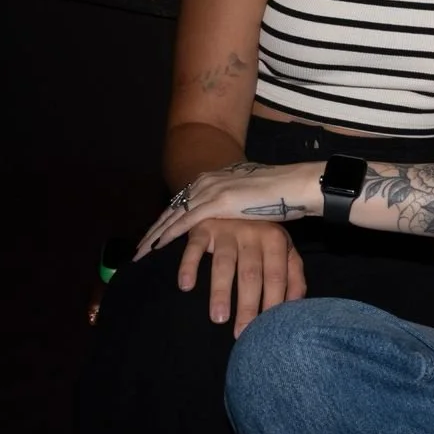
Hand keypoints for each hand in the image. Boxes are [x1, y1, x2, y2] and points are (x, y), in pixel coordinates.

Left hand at [136, 162, 314, 259]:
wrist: (295, 184)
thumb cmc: (281, 194)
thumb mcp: (251, 199)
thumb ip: (237, 206)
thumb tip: (236, 219)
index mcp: (215, 180)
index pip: (184, 204)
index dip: (167, 222)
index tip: (154, 237)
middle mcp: (208, 182)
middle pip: (172, 209)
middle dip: (154, 230)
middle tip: (138, 249)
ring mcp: (211, 191)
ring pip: (173, 216)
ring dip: (155, 236)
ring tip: (140, 253)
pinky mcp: (217, 202)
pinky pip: (186, 222)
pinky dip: (168, 235)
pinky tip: (156, 247)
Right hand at [175, 217, 307, 336]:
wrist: (233, 201)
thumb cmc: (261, 235)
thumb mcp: (283, 250)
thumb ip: (294, 276)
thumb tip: (295, 306)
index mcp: (276, 239)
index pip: (276, 275)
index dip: (273, 302)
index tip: (267, 329)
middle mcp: (252, 233)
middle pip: (251, 274)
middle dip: (248, 305)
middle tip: (242, 333)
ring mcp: (226, 229)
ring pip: (224, 264)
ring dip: (220, 292)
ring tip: (218, 318)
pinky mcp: (202, 227)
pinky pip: (194, 247)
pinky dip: (189, 266)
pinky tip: (186, 286)